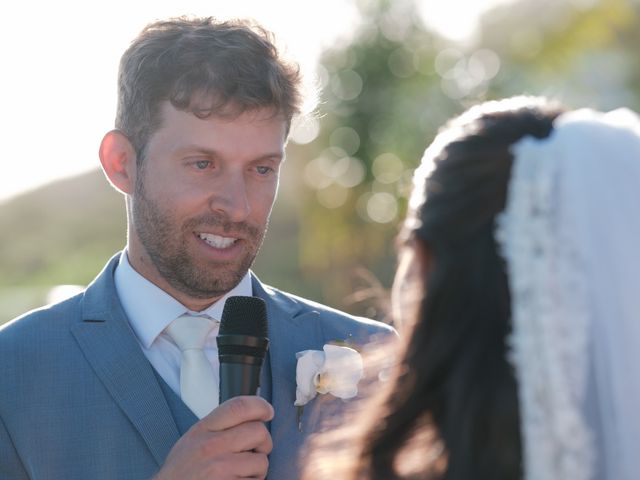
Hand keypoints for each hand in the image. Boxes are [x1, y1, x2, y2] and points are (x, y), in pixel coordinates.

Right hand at [154, 396, 273, 479]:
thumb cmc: (181, 474)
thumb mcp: (192, 441)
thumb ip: (218, 427)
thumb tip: (251, 418)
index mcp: (202, 430)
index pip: (238, 406)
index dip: (260, 405)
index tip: (268, 412)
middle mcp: (211, 446)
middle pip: (258, 431)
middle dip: (263, 444)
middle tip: (253, 454)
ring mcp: (220, 468)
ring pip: (261, 461)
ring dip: (257, 471)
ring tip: (240, 475)